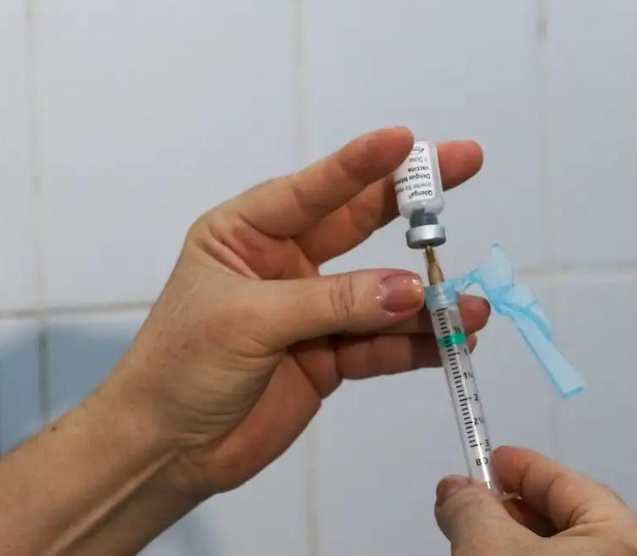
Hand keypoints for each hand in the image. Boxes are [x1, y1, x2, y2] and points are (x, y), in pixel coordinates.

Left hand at [101, 127, 488, 495]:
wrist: (165, 447)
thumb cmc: (181, 366)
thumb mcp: (248, 321)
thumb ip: (330, 303)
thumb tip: (411, 290)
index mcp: (243, 234)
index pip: (310, 191)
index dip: (360, 166)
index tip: (408, 141)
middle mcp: (280, 263)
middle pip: (355, 225)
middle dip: (411, 205)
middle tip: (465, 167)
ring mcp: (307, 312)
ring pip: (377, 294)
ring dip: (425, 299)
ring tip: (470, 304)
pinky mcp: (326, 359)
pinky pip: (378, 346)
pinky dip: (414, 346)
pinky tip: (451, 343)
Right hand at [435, 446, 636, 555]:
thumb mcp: (487, 545)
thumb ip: (468, 506)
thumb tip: (455, 487)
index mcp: (623, 536)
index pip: (565, 482)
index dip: (519, 465)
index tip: (487, 457)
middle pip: (567, 517)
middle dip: (514, 505)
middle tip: (473, 500)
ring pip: (563, 550)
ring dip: (516, 537)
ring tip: (475, 537)